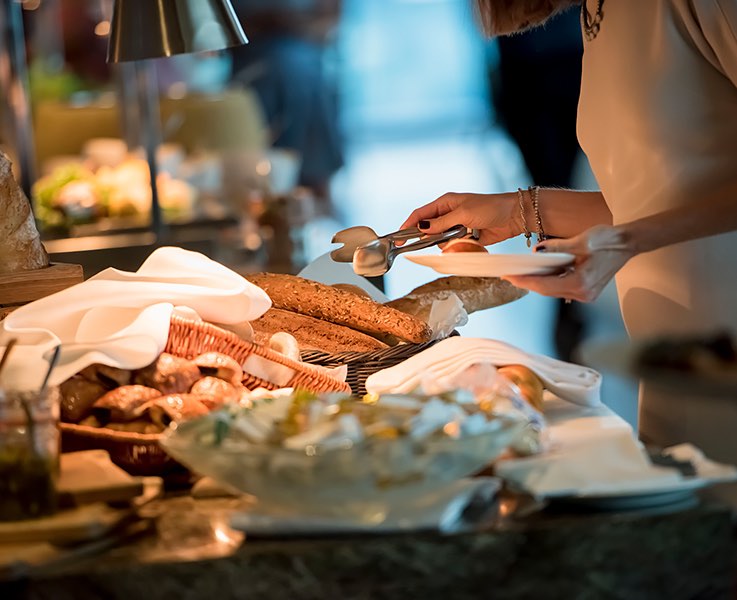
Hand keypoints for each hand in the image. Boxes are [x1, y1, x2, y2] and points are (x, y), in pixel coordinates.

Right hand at [400, 192, 518, 244]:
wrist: (513, 216)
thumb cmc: (490, 208)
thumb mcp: (463, 213)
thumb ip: (441, 223)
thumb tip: (421, 227)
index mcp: (445, 203)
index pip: (420, 214)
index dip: (408, 225)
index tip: (399, 237)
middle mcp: (448, 215)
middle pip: (428, 229)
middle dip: (429, 237)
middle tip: (434, 241)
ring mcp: (456, 227)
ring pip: (440, 240)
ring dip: (447, 242)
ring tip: (463, 236)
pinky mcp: (465, 237)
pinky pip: (453, 246)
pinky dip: (456, 247)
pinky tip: (469, 240)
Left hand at [503, 225, 634, 302]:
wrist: (629, 243)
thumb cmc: (608, 241)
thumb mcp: (579, 241)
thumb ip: (556, 248)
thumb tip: (537, 251)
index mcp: (580, 283)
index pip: (544, 285)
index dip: (524, 281)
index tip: (508, 277)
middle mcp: (583, 293)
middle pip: (547, 290)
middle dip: (527, 282)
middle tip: (509, 274)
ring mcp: (586, 294)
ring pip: (554, 289)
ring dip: (538, 281)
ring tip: (520, 273)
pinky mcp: (587, 290)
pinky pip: (562, 286)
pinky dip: (550, 279)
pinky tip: (540, 272)